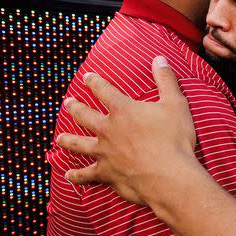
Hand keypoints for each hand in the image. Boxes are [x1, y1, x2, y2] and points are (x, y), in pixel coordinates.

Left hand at [57, 56, 197, 204]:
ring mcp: (104, 153)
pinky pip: (86, 174)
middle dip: (75, 108)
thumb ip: (166, 80)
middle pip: (84, 116)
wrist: (168, 176)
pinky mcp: (106, 174)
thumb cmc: (174, 140)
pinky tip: (69, 176)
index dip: (94, 82)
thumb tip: (160, 59)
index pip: (104, 90)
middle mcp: (107, 130)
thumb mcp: (176, 104)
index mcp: (123, 111)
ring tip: (60, 138)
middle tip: (67, 103)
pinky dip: (77, 176)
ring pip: (79, 144)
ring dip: (68, 140)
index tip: (87, 77)